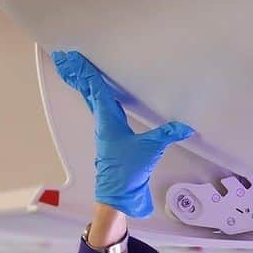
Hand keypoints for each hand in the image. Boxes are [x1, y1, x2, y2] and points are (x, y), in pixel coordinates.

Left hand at [53, 51, 194, 217]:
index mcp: (107, 119)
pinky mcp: (110, 139)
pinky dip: (98, 100)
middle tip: (67, 58)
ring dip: (86, 86)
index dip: (85, 71)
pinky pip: (102, 113)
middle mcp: (103, 122)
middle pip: (87, 92)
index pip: (94, 88)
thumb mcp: (149, 149)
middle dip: (78, 75)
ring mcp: (105, 131)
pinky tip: (103, 97)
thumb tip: (185, 126)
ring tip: (79, 72)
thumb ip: (167, 134)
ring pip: (92, 101)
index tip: (73, 56)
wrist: (118, 196)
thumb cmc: (125, 173)